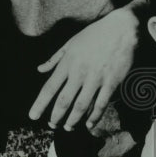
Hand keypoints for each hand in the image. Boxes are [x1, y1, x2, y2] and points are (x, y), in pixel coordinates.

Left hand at [29, 8, 137, 130]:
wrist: (122, 29)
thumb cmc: (95, 34)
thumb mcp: (71, 43)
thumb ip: (54, 59)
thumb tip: (39, 69)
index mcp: (67, 63)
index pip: (49, 87)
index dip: (40, 104)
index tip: (33, 116)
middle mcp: (79, 72)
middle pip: (64, 100)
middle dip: (56, 116)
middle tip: (52, 126)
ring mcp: (96, 78)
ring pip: (81, 105)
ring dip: (73, 119)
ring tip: (68, 127)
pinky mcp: (111, 82)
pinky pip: (101, 103)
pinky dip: (95, 116)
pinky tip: (89, 124)